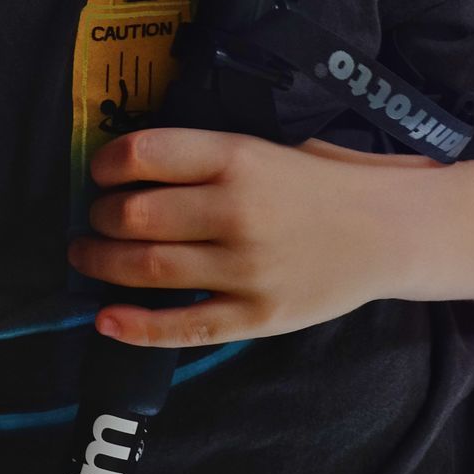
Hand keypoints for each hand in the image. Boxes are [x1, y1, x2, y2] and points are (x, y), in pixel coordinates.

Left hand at [66, 126, 397, 348]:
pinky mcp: (257, 317)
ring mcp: (246, 269)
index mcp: (237, 156)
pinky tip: (104, 320)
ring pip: (149, 268)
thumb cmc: (318, 180)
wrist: (388, 228)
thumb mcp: (264, 146)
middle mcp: (237, 210)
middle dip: (101, 216)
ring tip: (85, 255)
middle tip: (95, 216)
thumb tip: (130, 168)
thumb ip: (205, 157)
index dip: (107, 163)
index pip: (146, 153)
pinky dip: (136, 327)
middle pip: (137, 214)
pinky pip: (184, 327)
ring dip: (102, 262)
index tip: (99, 172)